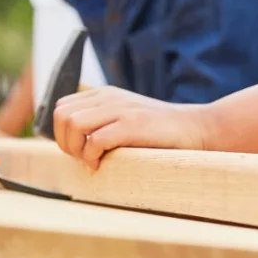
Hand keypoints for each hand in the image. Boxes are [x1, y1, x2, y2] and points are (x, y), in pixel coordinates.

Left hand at [53, 86, 207, 169]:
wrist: (196, 128)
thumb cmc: (157, 131)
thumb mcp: (124, 116)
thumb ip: (100, 120)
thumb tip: (70, 141)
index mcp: (102, 94)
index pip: (61, 107)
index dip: (61, 132)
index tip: (76, 149)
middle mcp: (107, 97)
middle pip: (62, 116)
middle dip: (64, 142)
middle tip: (82, 158)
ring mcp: (120, 109)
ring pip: (73, 124)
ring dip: (76, 148)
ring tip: (91, 161)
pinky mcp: (133, 125)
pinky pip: (95, 139)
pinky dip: (91, 155)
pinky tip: (101, 164)